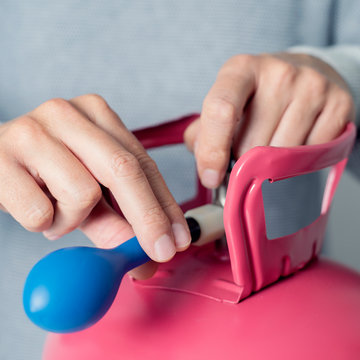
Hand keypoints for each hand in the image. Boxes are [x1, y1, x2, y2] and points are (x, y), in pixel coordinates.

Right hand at [0, 94, 190, 277]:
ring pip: (83, 193)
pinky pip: (40, 211)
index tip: (178, 239)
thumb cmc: (43, 174)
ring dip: (74, 220)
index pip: (143, 163)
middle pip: (123, 169)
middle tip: (159, 254)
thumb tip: (145, 261)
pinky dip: (43, 224)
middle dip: (148, 219)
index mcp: (96, 114)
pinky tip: (32, 207)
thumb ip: (116, 221)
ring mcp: (32, 130)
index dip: (165, 204)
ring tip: (56, 212)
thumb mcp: (87, 193)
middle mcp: (67, 113)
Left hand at [185, 53, 354, 187]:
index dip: (212, 151)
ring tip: (272, 146)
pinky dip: (298, 163)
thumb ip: (204, 132)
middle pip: (252, 145)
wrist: (307, 75)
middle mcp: (279, 73)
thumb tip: (204, 164)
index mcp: (240, 70)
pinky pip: (310, 157)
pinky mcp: (339, 105)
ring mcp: (313, 87)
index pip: (221, 111)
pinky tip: (295, 145)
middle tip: (249, 149)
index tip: (211, 178)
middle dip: (245, 160)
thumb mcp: (226, 103)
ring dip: (271, 165)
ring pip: (282, 157)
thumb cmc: (258, 96)